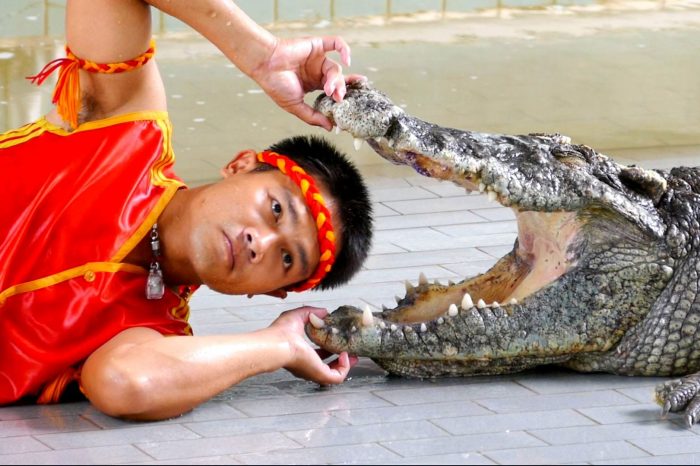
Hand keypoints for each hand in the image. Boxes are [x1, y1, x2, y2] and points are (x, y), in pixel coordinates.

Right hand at [251, 36, 366, 129]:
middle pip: (338, 81)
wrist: (264, 65)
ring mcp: (318, 58)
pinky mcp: (317, 45)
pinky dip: (345, 50)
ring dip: (336, 79)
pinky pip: (336, 43)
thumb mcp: (295, 106)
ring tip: (329, 88)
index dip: (342, 97)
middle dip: (341, 90)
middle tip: (338, 98)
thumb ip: (312, 117)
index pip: (334, 91)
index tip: (346, 107)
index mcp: (313, 84)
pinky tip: (347, 61)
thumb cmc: (275, 84)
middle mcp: (317, 71)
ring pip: (336, 68)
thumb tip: (330, 127)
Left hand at [269, 307, 357, 383]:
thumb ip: (312, 313)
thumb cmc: (281, 332)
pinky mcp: (320, 374)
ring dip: (345, 366)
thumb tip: (325, 312)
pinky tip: (346, 356)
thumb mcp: (299, 316)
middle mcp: (307, 365)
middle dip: (340, 361)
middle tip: (350, 353)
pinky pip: (337, 377)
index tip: (338, 342)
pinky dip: (344, 368)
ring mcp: (314, 371)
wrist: (277, 344)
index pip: (317, 354)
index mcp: (301, 353)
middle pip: (327, 366)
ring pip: (334, 375)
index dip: (329, 349)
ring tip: (353, 356)